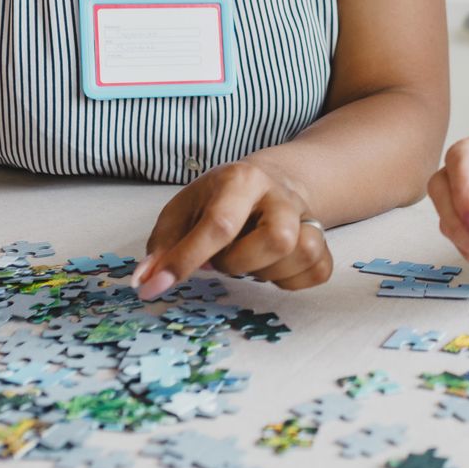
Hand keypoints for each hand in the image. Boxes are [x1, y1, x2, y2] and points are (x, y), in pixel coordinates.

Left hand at [136, 155, 331, 298]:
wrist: (274, 181)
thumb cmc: (220, 199)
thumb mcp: (184, 209)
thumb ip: (164, 245)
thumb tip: (145, 282)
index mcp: (241, 181)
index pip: (220, 224)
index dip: (185, 260)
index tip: (156, 286)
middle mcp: (280, 196)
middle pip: (278, 239)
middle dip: (240, 262)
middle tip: (222, 259)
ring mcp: (307, 217)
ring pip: (302, 253)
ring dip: (267, 271)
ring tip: (248, 261)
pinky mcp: (322, 242)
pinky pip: (317, 271)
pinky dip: (290, 280)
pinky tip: (270, 268)